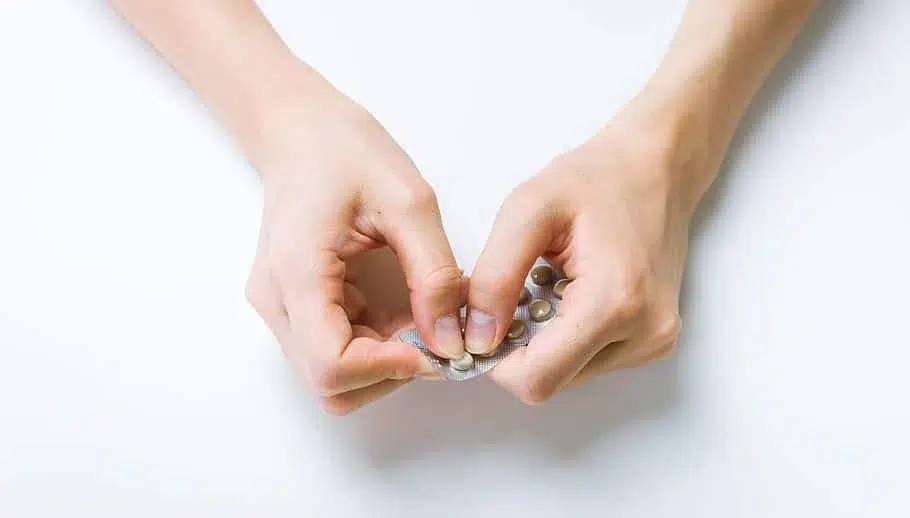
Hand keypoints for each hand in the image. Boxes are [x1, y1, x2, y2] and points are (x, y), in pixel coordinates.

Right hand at [244, 86, 465, 414]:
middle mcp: (277, 302)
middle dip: (391, 371)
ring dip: (385, 363)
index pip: (332, 365)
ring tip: (422, 318)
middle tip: (436, 335)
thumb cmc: (346, 150)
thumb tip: (452, 339)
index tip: (437, 346)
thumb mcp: (410, 203)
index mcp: (297, 273)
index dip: (391, 369)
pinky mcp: (295, 306)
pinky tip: (401, 309)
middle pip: (330, 384)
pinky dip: (375, 346)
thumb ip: (435, 275)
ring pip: (332, 377)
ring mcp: (281, 307)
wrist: (299, 130)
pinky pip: (335, 349)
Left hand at [464, 104, 716, 403]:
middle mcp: (644, 333)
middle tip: (509, 295)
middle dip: (517, 348)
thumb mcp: (528, 209)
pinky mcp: (654, 341)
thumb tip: (477, 338)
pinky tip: (566, 294)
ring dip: (541, 342)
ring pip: (567, 376)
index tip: (480, 323)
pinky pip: (588, 361)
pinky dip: (564, 337)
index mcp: (615, 301)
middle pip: (550, 382)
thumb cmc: (597, 179)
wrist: (657, 168)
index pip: (537, 378)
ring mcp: (653, 342)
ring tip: (544, 287)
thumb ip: (496, 276)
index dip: (495, 361)